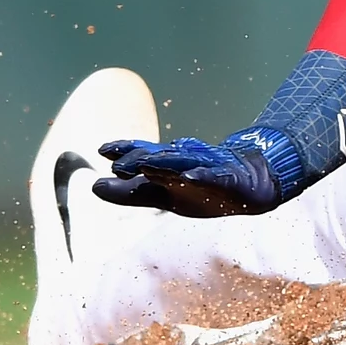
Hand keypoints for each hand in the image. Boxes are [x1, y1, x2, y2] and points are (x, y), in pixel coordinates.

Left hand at [94, 136, 284, 217]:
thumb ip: (131, 192)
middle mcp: (186, 163)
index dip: (126, 150)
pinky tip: (188, 177)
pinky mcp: (227, 179)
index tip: (103, 149)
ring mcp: (208, 168)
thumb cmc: (201, 190)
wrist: (251, 185)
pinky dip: (200, 176)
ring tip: (146, 164)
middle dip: (142, 159)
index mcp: (170, 167)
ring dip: (165, 163)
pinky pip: (213, 176)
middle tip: (120, 164)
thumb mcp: (163, 195)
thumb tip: (94, 186)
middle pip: (161, 157)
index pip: (145, 154)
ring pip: (184, 163)